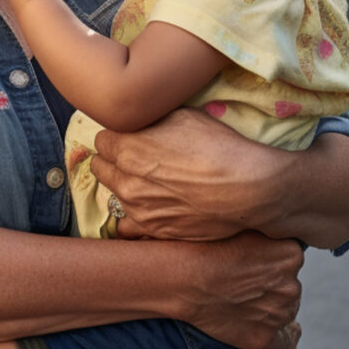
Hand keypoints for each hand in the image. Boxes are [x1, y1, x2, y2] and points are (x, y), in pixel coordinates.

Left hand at [91, 107, 279, 240]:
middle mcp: (125, 180)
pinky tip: (147, 210)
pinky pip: (126, 227)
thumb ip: (152, 120)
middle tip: (135, 159)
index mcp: (127, 148)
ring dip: (123, 187)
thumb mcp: (185, 116)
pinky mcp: (153, 231)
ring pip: (112, 196)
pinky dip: (132, 218)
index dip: (116, 136)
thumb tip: (141, 120)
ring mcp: (138, 209)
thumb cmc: (219, 146)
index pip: (101, 139)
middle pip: (101, 167)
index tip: (129, 137)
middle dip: (113, 160)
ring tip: (146, 184)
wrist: (247, 188)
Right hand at [179, 231, 303, 348]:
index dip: (272, 258)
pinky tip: (285, 333)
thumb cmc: (206, 246)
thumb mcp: (245, 226)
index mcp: (292, 254)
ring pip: (284, 309)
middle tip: (242, 280)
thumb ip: (269, 232)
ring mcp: (279, 314)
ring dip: (270, 305)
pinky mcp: (265, 337)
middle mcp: (291, 285)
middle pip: (288, 284)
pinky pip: (286, 342)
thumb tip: (278, 234)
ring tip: (239, 299)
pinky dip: (285, 337)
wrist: (182, 277)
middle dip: (272, 283)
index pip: (291, 258)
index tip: (252, 260)